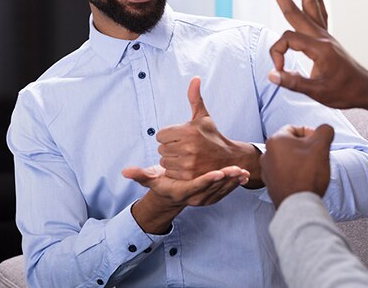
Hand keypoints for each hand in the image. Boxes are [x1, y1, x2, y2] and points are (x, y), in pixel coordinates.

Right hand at [122, 164, 249, 233]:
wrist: (172, 197)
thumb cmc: (162, 185)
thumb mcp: (152, 180)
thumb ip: (140, 175)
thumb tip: (124, 172)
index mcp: (182, 191)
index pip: (196, 186)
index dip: (207, 180)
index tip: (219, 172)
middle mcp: (195, 197)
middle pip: (212, 188)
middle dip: (226, 179)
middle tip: (238, 169)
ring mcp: (204, 199)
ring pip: (221, 190)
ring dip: (233, 182)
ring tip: (244, 172)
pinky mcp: (212, 197)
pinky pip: (225, 191)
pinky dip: (234, 184)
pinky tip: (244, 176)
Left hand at [157, 77, 262, 186]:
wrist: (228, 159)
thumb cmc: (212, 136)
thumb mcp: (203, 116)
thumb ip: (195, 97)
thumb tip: (195, 78)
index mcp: (189, 130)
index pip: (160, 135)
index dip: (169, 136)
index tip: (180, 137)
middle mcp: (188, 147)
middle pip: (161, 148)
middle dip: (170, 147)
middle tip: (185, 147)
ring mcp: (188, 163)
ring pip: (164, 161)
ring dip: (172, 160)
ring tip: (186, 157)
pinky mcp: (188, 176)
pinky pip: (169, 172)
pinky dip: (175, 171)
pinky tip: (187, 166)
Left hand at [261, 124, 333, 207]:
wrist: (298, 205)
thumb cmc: (307, 174)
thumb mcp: (321, 146)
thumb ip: (324, 131)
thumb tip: (325, 129)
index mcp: (275, 140)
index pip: (295, 129)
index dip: (310, 134)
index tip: (319, 143)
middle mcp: (267, 153)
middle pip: (291, 145)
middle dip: (306, 149)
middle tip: (317, 156)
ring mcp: (267, 170)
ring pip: (288, 159)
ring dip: (300, 161)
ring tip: (312, 170)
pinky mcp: (270, 184)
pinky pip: (285, 173)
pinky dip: (295, 174)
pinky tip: (304, 180)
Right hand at [266, 0, 367, 114]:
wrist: (367, 90)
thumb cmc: (344, 92)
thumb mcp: (318, 92)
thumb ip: (292, 82)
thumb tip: (271, 74)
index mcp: (318, 47)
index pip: (286, 40)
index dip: (277, 54)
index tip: (279, 71)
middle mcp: (321, 36)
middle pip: (297, 7)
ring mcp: (325, 34)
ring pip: (312, 2)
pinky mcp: (327, 37)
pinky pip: (320, 11)